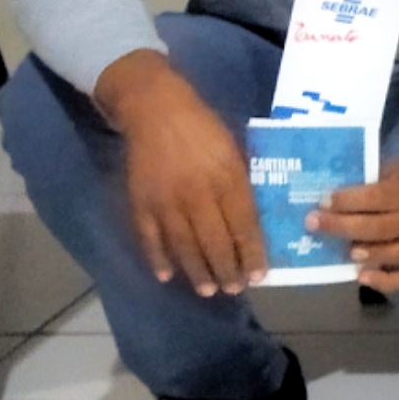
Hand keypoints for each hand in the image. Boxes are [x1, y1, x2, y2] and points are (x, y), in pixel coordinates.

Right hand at [102, 54, 262, 295]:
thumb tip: (254, 222)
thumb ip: (241, 184)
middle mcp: (197, 192)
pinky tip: (167, 276)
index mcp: (226, 176)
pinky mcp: (140, 201)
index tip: (258, 275)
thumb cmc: (203, 128)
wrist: (155, 109)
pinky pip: (149, 237)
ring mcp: (165, 200)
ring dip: (197, 271)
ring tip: (209, 290)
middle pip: (214, 240)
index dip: (251, 252)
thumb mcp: (233, 150)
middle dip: (226, 269)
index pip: (243, 224)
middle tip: (234, 289)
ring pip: (183, 245)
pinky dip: (157, 259)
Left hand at [318, 144, 398, 293]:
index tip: (322, 201)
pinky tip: (363, 277)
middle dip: (342, 226)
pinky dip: (384, 281)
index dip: (347, 201)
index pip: (376, 198)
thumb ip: (371, 183)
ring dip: (363, 254)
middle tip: (313, 224)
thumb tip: (333, 198)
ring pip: (391, 254)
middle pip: (378, 228)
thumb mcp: (398, 166)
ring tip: (340, 251)